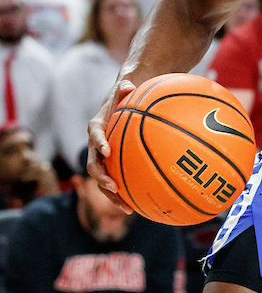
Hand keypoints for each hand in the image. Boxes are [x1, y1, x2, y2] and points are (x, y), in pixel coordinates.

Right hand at [88, 80, 135, 211]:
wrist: (121, 104)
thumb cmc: (125, 96)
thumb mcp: (124, 89)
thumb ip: (124, 87)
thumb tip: (128, 84)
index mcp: (97, 126)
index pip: (94, 134)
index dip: (99, 142)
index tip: (106, 150)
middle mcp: (96, 144)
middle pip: (93, 164)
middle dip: (101, 177)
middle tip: (113, 187)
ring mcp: (102, 158)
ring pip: (102, 179)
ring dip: (111, 194)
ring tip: (127, 208)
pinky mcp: (111, 166)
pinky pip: (114, 182)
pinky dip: (123, 195)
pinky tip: (137, 209)